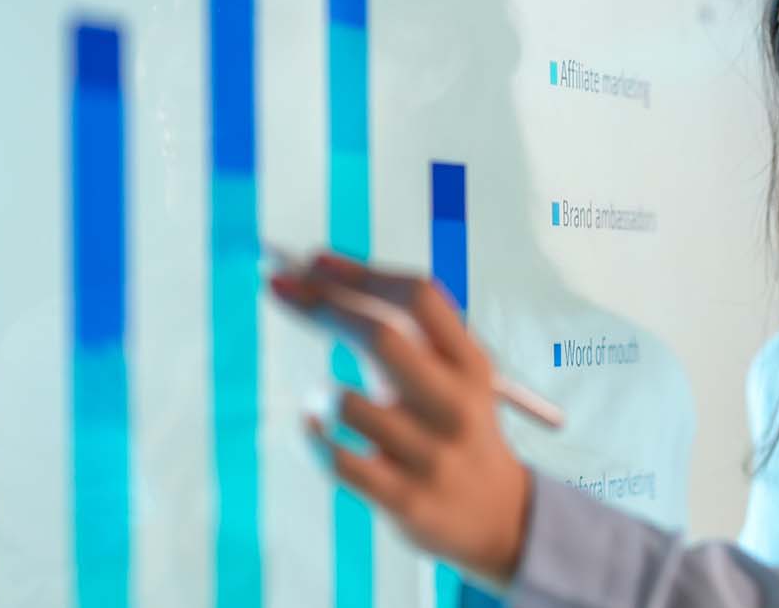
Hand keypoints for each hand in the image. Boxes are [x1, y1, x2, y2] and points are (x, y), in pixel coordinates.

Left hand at [269, 252, 531, 586]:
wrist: (495, 516)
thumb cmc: (450, 426)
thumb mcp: (450, 376)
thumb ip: (397, 331)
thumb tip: (311, 274)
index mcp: (472, 364)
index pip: (419, 296)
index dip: (360, 273)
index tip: (311, 261)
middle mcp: (457, 405)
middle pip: (384, 336)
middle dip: (326, 308)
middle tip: (283, 293)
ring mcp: (432, 454)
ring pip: (348, 403)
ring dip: (319, 392)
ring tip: (321, 398)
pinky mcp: (406, 499)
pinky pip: (338, 459)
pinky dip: (313, 436)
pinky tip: (313, 428)